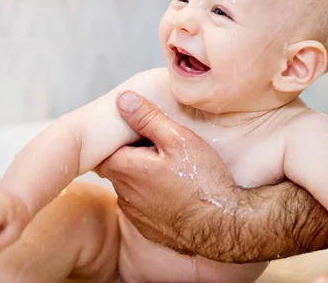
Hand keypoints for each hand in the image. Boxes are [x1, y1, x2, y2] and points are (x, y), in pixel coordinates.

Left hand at [96, 91, 234, 257]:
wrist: (223, 226)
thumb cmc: (201, 180)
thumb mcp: (177, 138)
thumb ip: (147, 118)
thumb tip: (123, 99)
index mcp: (126, 169)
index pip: (105, 148)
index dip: (120, 137)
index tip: (138, 131)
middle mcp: (124, 195)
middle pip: (117, 166)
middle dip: (131, 155)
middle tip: (157, 146)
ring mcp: (135, 215)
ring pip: (129, 187)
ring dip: (141, 176)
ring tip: (168, 169)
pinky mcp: (148, 229)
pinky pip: (141, 206)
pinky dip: (152, 196)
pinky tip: (173, 191)